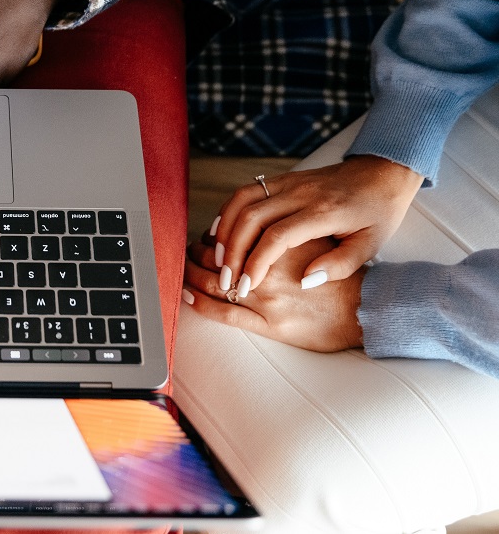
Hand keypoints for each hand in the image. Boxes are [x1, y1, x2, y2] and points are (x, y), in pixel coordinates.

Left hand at [183, 238, 365, 351]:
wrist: (368, 310)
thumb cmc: (345, 276)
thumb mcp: (319, 243)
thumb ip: (286, 236)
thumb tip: (255, 228)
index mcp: (282, 246)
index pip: (234, 235)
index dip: (213, 236)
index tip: (205, 237)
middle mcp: (271, 271)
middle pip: (218, 257)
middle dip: (196, 253)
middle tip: (186, 251)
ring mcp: (268, 300)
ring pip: (215, 283)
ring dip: (192, 274)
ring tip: (184, 269)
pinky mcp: (270, 324)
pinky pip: (225, 314)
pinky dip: (201, 303)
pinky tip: (188, 295)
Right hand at [211, 156, 421, 293]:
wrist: (383, 172)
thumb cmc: (378, 212)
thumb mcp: (371, 244)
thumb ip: (340, 265)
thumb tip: (305, 281)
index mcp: (323, 211)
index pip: (277, 237)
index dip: (256, 263)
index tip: (245, 286)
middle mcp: (301, 192)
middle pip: (251, 218)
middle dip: (232, 251)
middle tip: (226, 279)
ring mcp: (288, 182)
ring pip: (242, 201)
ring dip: (225, 231)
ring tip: (218, 259)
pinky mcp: (282, 178)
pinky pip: (245, 192)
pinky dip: (228, 212)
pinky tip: (223, 233)